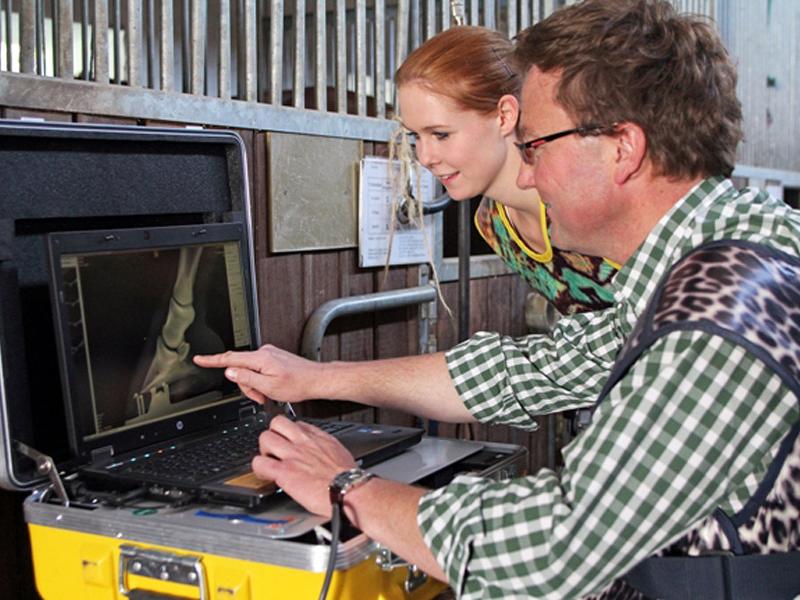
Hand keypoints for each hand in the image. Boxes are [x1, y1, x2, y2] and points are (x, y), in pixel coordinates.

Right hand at [193, 345, 320, 403]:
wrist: (316, 380)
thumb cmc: (298, 384)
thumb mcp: (269, 387)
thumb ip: (247, 379)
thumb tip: (230, 372)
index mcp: (260, 358)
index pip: (230, 358)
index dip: (212, 360)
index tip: (200, 359)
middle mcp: (264, 352)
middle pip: (240, 369)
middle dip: (247, 385)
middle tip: (260, 396)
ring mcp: (269, 354)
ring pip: (250, 371)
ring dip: (256, 385)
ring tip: (269, 393)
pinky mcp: (273, 358)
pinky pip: (259, 369)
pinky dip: (262, 380)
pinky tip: (272, 387)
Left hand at [252, 415, 357, 516]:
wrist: (348, 489)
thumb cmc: (348, 478)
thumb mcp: (339, 453)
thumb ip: (326, 448)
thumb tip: (323, 453)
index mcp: (318, 437)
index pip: (296, 423)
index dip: (289, 433)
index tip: (288, 441)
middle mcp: (304, 442)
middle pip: (277, 423)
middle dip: (273, 435)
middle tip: (275, 450)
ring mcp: (292, 455)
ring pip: (265, 438)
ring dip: (264, 450)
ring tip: (269, 461)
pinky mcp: (284, 472)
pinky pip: (260, 463)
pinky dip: (259, 469)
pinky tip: (265, 476)